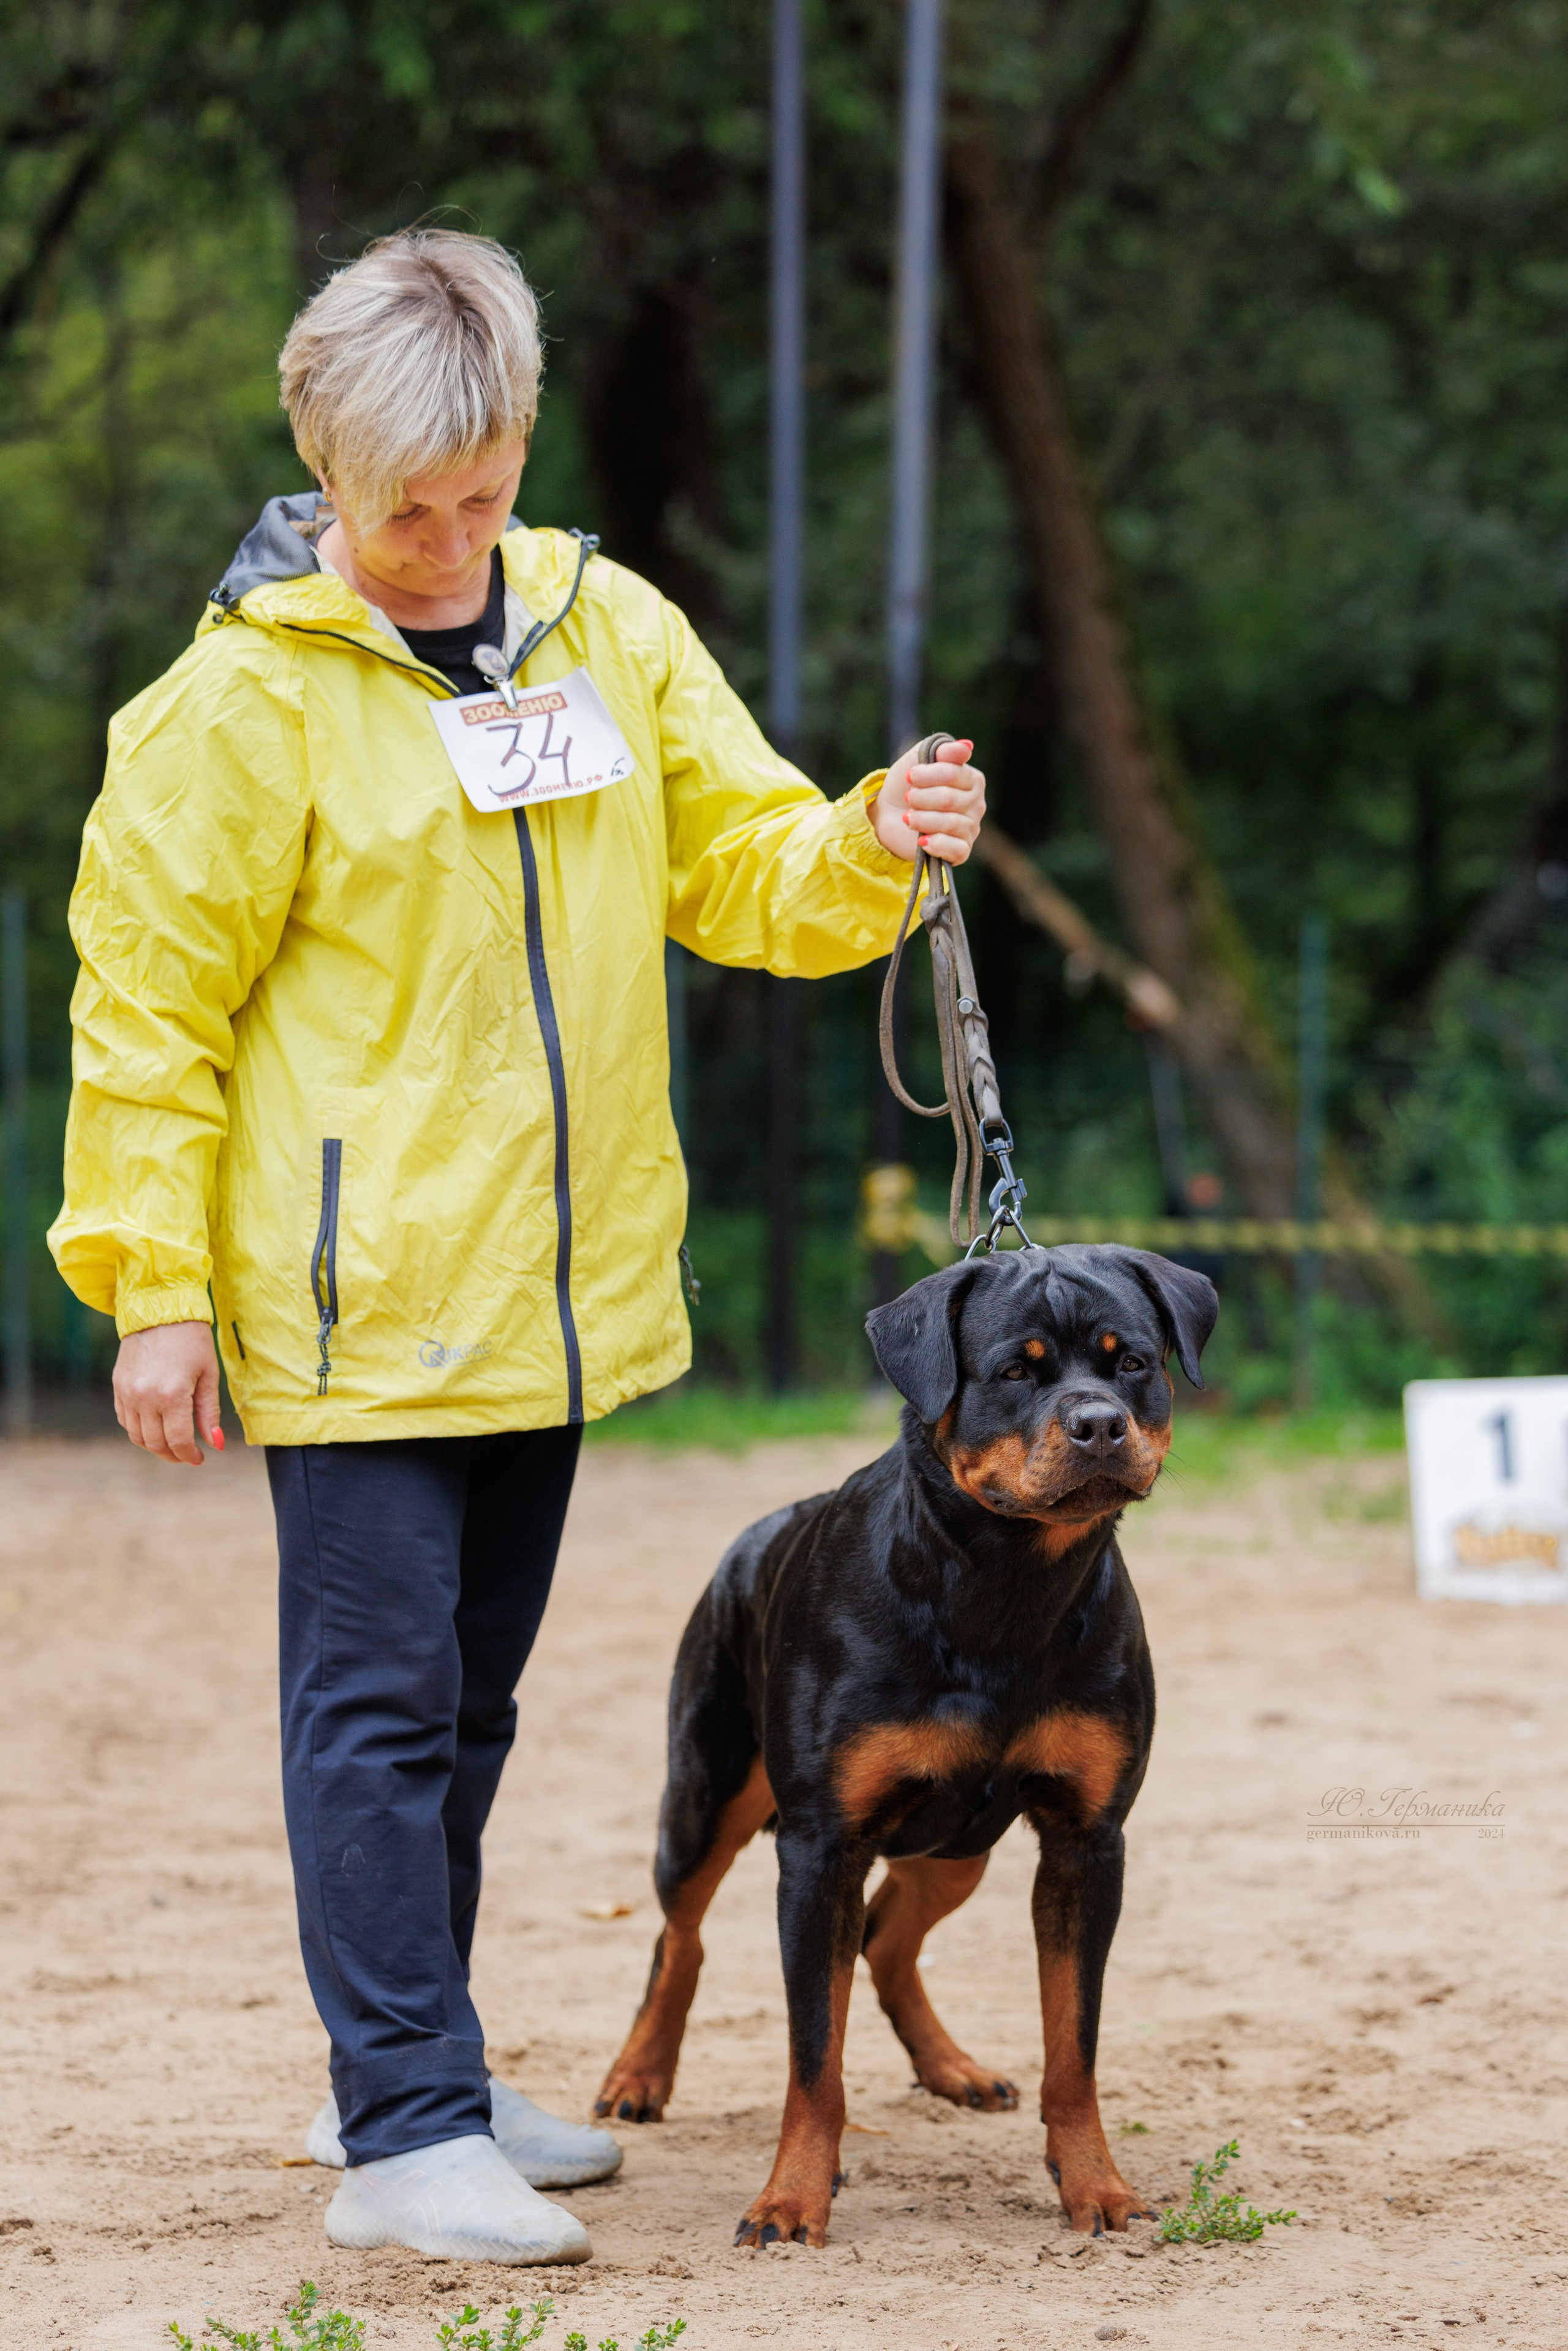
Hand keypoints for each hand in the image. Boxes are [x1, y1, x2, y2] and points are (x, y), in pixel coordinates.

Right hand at [113, 1322, 223, 1466]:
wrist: (160, 1309)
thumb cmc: (191, 1339)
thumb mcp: (208, 1374)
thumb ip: (209, 1412)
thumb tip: (216, 1443)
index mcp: (172, 1394)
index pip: (178, 1440)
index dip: (189, 1455)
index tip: (199, 1458)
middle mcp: (145, 1397)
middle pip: (156, 1443)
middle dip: (173, 1455)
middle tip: (187, 1455)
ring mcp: (127, 1392)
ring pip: (137, 1436)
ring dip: (155, 1445)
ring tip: (172, 1443)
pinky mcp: (118, 1386)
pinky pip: (124, 1419)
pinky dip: (138, 1430)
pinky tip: (154, 1426)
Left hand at [870, 736, 985, 865]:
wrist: (889, 815)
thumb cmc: (909, 785)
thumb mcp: (919, 759)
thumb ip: (943, 750)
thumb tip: (967, 746)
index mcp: (973, 779)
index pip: (954, 773)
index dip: (927, 775)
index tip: (910, 776)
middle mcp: (977, 804)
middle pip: (948, 799)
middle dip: (920, 798)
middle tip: (908, 798)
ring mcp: (971, 829)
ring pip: (949, 823)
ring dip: (921, 819)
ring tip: (908, 817)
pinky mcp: (961, 852)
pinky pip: (956, 849)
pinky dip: (935, 844)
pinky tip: (921, 840)